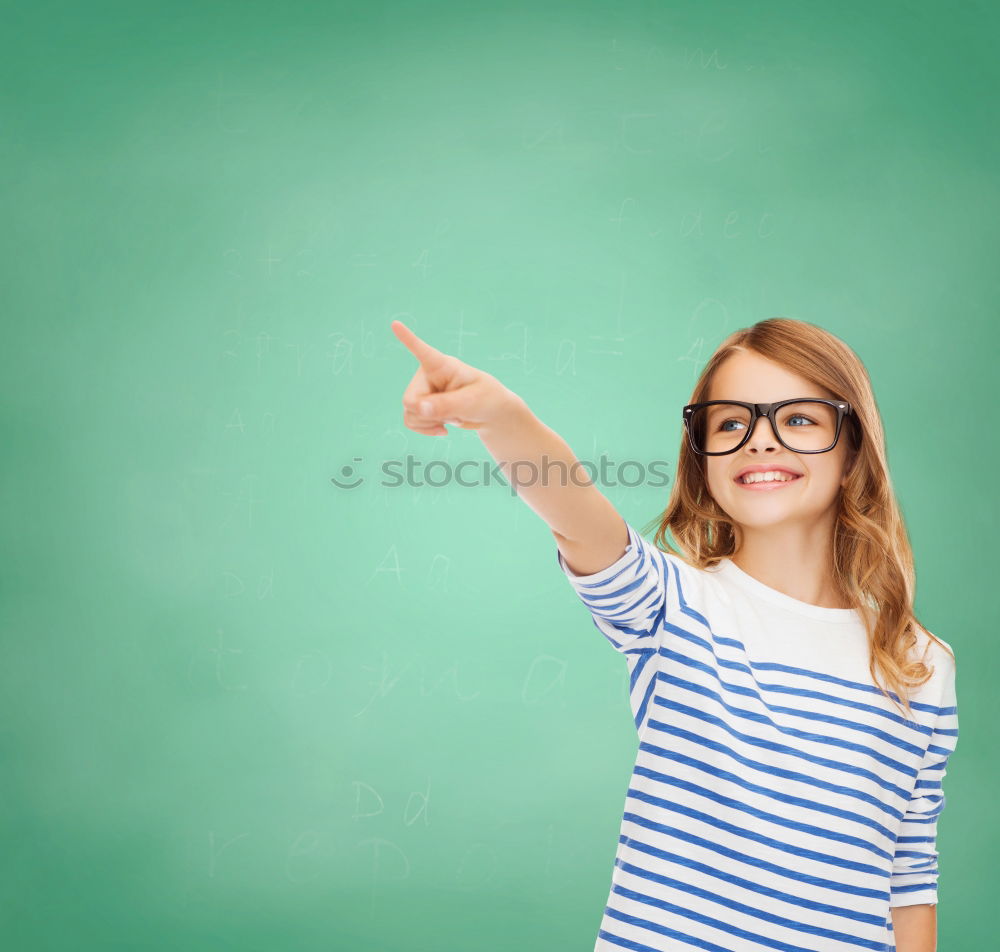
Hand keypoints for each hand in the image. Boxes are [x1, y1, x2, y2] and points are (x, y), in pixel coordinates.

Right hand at [390, 320, 517, 435]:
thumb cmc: (486, 399)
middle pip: (410, 399)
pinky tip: (442, 428)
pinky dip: (424, 429)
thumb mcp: (472, 401)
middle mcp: (427, 375)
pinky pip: (410, 421)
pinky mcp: (422, 406)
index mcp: (442, 365)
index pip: (422, 351)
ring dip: (428, 424)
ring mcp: (423, 391)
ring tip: (451, 418)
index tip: (395, 324)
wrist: (489, 413)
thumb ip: (447, 405)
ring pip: (409, 413)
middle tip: (451, 415)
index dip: (408, 339)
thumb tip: (418, 409)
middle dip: (427, 414)